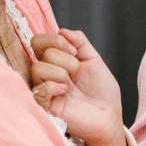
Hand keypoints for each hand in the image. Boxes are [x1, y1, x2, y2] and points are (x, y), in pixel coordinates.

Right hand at [29, 29, 123, 144]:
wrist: (108, 114)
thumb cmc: (101, 91)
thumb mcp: (93, 59)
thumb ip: (79, 41)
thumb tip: (62, 30)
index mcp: (55, 61)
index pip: (39, 41)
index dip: (56, 41)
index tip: (75, 51)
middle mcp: (45, 73)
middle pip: (41, 52)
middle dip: (66, 60)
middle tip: (76, 74)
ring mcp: (42, 89)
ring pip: (37, 68)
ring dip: (61, 74)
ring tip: (71, 87)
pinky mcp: (43, 106)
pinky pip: (39, 89)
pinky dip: (54, 87)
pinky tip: (65, 93)